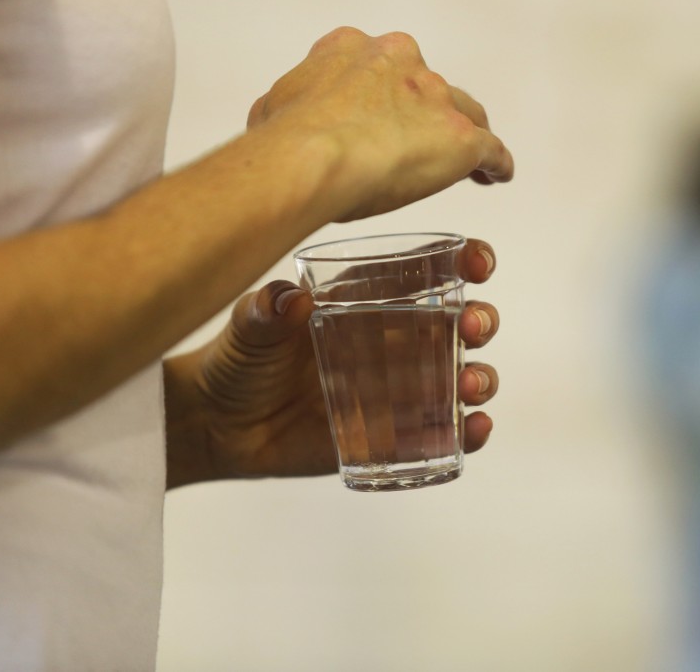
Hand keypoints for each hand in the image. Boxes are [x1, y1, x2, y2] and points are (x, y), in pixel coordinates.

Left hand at [164, 240, 499, 487]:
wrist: (218, 426)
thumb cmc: (237, 361)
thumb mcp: (247, 327)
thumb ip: (263, 311)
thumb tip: (288, 298)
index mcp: (369, 301)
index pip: (430, 273)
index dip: (466, 262)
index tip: (478, 265)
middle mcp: (393, 341)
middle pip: (460, 324)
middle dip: (481, 321)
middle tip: (472, 327)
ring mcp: (397, 390)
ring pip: (461, 377)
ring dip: (480, 377)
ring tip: (470, 385)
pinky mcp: (393, 436)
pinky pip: (443, 432)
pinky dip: (468, 433)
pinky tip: (473, 430)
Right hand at [247, 27, 513, 222]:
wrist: (312, 157)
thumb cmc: (287, 138)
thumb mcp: (272, 109)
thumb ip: (288, 109)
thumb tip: (280, 122)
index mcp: (352, 51)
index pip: (380, 67)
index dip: (386, 92)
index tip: (383, 112)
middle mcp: (400, 63)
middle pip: (428, 86)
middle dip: (426, 111)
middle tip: (420, 142)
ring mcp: (435, 98)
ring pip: (464, 113)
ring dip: (465, 133)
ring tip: (468, 161)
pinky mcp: (461, 138)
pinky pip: (490, 150)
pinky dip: (495, 163)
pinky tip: (496, 175)